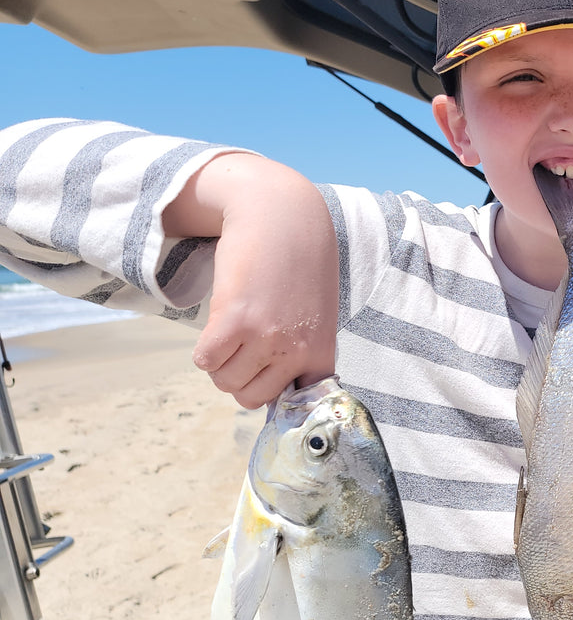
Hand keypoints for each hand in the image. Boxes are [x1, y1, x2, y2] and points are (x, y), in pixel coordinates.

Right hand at [164, 155, 338, 408]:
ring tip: (231, 331)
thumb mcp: (316, 315)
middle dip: (241, 377)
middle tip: (241, 347)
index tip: (267, 379)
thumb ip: (302, 349)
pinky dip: (204, 349)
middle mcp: (296, 351)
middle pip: (251, 397)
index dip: (276, 393)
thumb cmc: (299, 264)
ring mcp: (266, 338)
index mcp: (321, 353)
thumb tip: (274, 387)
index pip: (299, 404)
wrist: (282, 216)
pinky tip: (217, 325)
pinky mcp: (233, 320)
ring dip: (220, 362)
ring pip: (226, 381)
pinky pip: (205, 360)